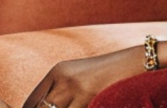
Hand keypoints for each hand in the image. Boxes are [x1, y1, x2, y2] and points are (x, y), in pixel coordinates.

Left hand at [21, 46, 148, 107]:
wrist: (135, 62)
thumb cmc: (110, 74)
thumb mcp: (80, 78)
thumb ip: (61, 93)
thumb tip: (47, 105)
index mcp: (57, 72)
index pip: (31, 102)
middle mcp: (61, 78)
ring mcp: (74, 87)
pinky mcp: (87, 96)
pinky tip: (88, 107)